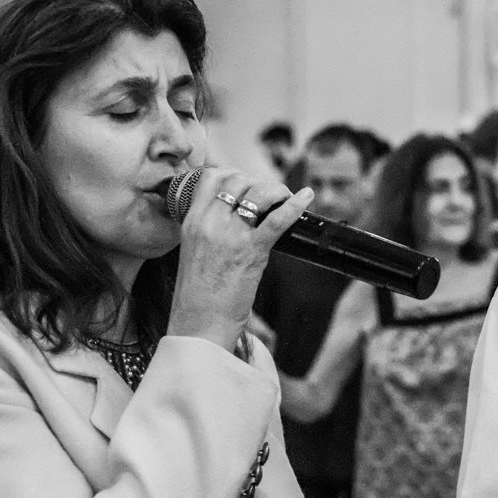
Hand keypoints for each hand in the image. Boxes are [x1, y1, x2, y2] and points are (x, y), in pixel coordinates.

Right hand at [167, 167, 312, 351]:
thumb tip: (232, 217)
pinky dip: (295, 206)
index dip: (234, 174)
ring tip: (285, 198)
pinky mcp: (252, 251)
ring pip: (257, 192)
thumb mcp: (193, 252)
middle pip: (238, 180)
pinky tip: (306, 198)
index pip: (212, 177)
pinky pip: (277, 220)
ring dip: (276, 191)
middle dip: (258, 182)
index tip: (246, 183)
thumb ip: (208, 230)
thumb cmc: (199, 295)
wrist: (200, 323)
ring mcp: (231, 236)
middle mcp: (209, 223)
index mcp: (192, 221)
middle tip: (270, 196)